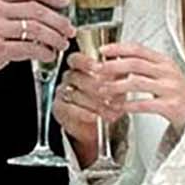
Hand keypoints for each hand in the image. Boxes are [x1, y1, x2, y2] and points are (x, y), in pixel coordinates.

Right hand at [0, 0, 74, 98]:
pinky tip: (47, 55)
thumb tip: (31, 17)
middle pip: (36, 9)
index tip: (64, 1)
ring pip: (35, 29)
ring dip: (54, 37)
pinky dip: (42, 52)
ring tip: (60, 43)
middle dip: (58, 20)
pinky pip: (27, 49)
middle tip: (68, 28)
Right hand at [53, 52, 123, 167]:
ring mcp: (63, 92)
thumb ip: (117, 75)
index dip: (86, 62)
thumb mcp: (115, 84)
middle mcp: (70, 77)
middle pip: (76, 77)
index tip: (98, 67)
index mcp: (80, 66)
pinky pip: (69, 109)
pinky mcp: (60, 108)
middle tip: (110, 94)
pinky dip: (84, 113)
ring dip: (94, 103)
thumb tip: (125, 68)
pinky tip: (95, 116)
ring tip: (110, 109)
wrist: (96, 125)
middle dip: (95, 86)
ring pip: (74, 94)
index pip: (77, 59)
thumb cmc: (106, 99)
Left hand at [98, 42, 184, 131]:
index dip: (119, 48)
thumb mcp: (162, 74)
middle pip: (135, 63)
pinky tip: (120, 106)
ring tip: (104, 91)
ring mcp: (170, 88)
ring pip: (137, 82)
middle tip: (98, 71)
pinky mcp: (171, 106)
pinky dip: (129, 105)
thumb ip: (142, 67)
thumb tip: (114, 61)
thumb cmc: (175, 93)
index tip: (103, 51)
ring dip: (116, 86)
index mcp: (164, 61)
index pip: (138, 49)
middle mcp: (168, 72)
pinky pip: (145, 103)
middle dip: (113, 66)